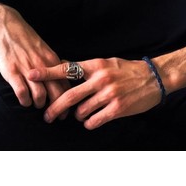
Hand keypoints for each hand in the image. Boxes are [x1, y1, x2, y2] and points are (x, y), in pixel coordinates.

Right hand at [0, 5, 69, 108]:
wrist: (6, 25)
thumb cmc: (24, 37)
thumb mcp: (43, 49)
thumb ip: (50, 63)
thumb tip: (57, 78)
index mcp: (52, 60)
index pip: (66, 83)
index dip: (68, 98)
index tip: (68, 107)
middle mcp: (43, 66)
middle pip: (56, 92)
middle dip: (58, 108)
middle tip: (56, 116)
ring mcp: (28, 70)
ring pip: (40, 96)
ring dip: (40, 104)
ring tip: (37, 105)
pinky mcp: (13, 72)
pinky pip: (22, 93)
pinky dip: (25, 101)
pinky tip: (24, 101)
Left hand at [27, 57, 161, 128]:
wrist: (154, 77)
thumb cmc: (127, 70)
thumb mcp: (106, 63)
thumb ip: (87, 68)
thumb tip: (65, 67)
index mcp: (95, 65)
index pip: (66, 68)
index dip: (47, 72)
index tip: (31, 74)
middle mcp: (100, 79)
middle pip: (70, 96)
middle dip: (54, 108)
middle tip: (47, 116)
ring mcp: (109, 94)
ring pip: (81, 111)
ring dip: (77, 115)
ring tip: (81, 114)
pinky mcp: (117, 108)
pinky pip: (94, 120)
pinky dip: (89, 122)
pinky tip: (91, 120)